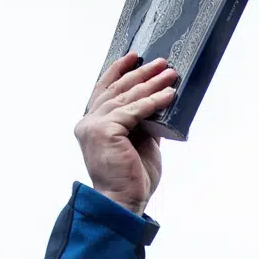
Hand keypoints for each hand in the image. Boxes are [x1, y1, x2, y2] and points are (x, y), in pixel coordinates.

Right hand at [76, 53, 179, 215]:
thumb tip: (159, 100)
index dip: (118, 70)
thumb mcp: (140, 141)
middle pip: (116, 89)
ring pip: (126, 97)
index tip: (134, 57)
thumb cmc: (131, 177)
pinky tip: (168, 95)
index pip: (104, 90)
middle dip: (141, 73)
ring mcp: (93, 126)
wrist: (124, 201)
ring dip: (150, 83)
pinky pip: (133, 110)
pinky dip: (152, 101)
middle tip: (162, 63)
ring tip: (170, 74)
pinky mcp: (104, 131)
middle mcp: (88, 122)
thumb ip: (142, 121)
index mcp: (92, 124)